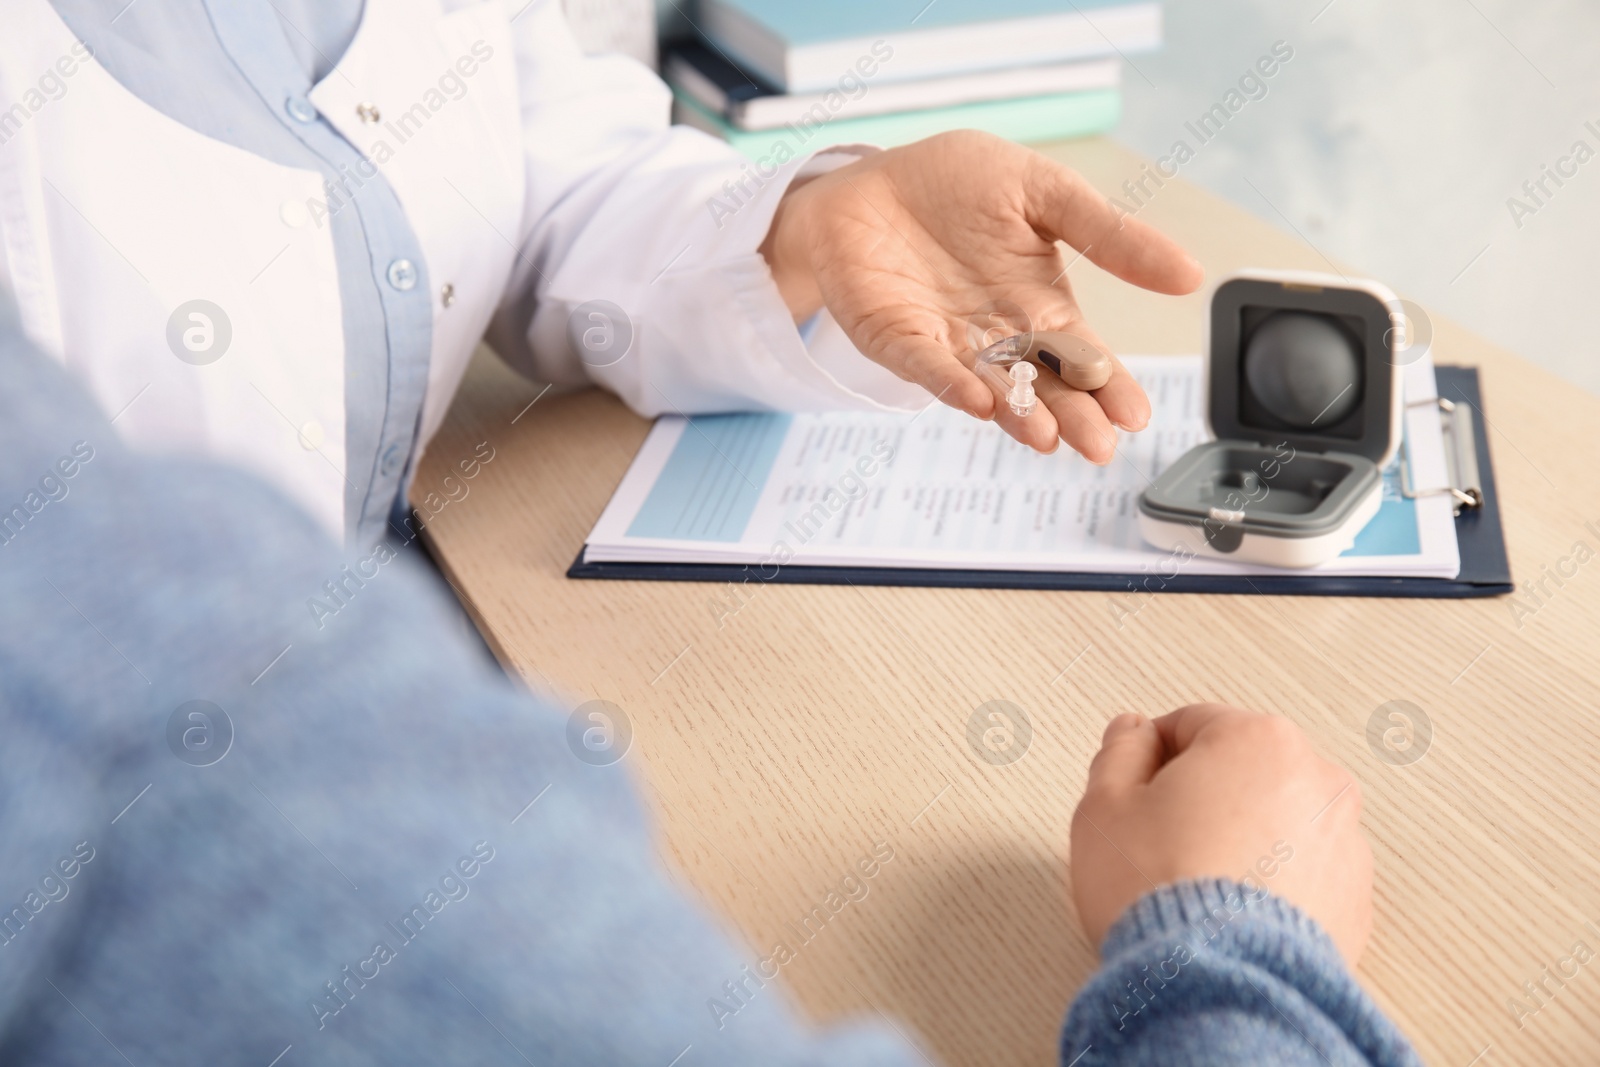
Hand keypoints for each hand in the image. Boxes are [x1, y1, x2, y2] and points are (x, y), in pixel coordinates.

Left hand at [760, 130, 1203, 461]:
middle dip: (1071, 416)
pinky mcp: (899, 340)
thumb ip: (1109, 234)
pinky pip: (927, 367)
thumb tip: (1188, 274)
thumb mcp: (1046, 193)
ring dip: (1017, 414)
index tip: (1136, 416)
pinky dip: (950, 384)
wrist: (872, 177)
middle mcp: (999, 336)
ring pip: (990, 387)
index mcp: (1040, 305)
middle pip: (1042, 385)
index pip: (1083, 356)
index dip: (1109, 386)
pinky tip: (978, 402)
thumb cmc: (957, 183)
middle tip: (1099, 446)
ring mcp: (948, 343)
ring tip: (1045, 436)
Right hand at [1070, 703, 1372, 965]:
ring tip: (1198, 885)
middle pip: (1240, 769)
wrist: (1214, 980)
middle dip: (1202, 797)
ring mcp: (1344, 841)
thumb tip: (1132, 733)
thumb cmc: (1161, 890)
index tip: (1134, 795)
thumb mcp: (1105, 806)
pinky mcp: (1356, 900)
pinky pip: (1304, 874)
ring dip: (1242, 838)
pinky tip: (1232, 913)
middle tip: (1160, 842)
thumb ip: (1119, 752)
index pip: (1190, 724)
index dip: (1149, 759)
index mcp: (1257, 738)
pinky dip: (1273, 884)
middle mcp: (1316, 779)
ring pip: (1276, 820)